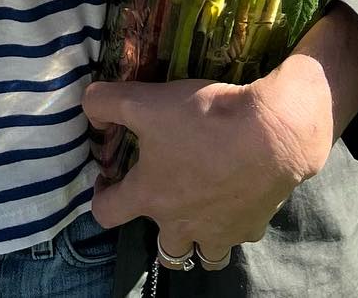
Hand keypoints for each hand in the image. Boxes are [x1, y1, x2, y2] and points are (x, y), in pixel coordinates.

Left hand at [84, 60, 334, 265]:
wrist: (269, 135)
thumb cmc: (202, 121)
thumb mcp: (144, 101)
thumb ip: (107, 102)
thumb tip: (88, 107)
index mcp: (150, 197)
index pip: (106, 214)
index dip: (100, 197)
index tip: (108, 178)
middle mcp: (180, 226)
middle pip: (163, 250)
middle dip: (160, 228)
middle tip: (167, 196)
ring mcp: (218, 232)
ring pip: (204, 255)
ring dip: (199, 238)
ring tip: (203, 210)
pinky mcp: (252, 226)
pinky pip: (240, 232)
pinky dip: (237, 220)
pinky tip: (240, 193)